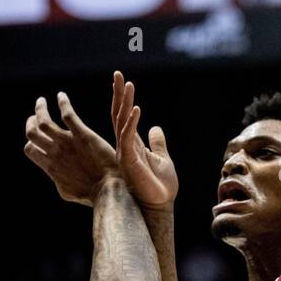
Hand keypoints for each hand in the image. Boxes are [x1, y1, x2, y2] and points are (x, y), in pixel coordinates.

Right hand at [24, 93, 117, 204]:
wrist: (110, 191)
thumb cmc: (92, 194)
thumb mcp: (68, 190)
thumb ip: (58, 179)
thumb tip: (54, 174)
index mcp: (51, 167)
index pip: (29, 149)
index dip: (30, 140)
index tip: (37, 134)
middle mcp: (55, 153)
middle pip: (32, 133)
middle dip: (31, 122)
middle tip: (36, 115)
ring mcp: (68, 143)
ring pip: (44, 121)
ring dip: (40, 108)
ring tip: (42, 101)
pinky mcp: (83, 135)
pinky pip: (68, 114)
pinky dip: (62, 102)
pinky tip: (61, 96)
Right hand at [112, 71, 178, 210]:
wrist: (160, 206)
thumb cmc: (161, 186)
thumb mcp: (162, 158)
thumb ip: (157, 143)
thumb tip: (156, 128)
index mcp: (131, 144)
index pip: (123, 116)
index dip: (122, 98)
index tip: (122, 80)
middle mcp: (125, 146)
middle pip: (118, 114)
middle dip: (118, 93)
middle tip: (117, 73)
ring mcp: (125, 153)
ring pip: (121, 122)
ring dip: (125, 102)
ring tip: (128, 84)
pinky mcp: (129, 161)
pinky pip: (129, 137)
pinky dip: (132, 123)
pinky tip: (137, 108)